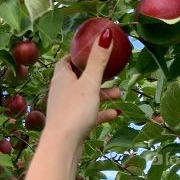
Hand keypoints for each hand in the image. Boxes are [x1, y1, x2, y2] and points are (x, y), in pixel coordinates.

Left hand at [41, 27, 120, 146]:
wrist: (63, 145)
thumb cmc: (75, 110)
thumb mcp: (90, 82)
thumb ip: (98, 60)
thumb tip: (105, 34)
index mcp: (61, 77)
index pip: (67, 60)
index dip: (78, 54)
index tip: (93, 50)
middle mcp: (61, 91)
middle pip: (78, 78)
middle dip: (96, 75)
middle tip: (111, 71)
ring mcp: (66, 108)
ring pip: (85, 96)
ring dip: (101, 94)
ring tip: (118, 94)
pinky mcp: (72, 123)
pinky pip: (88, 114)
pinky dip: (100, 112)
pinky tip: (115, 114)